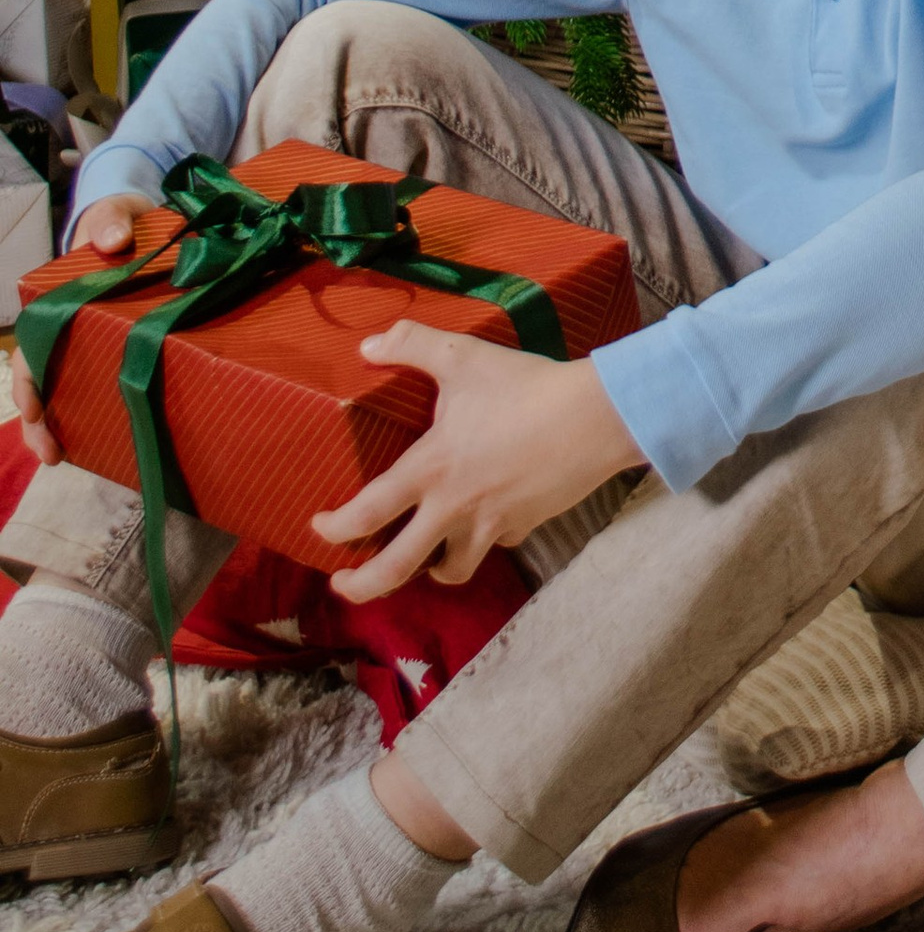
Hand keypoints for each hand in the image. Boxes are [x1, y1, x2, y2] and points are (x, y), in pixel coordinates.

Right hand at [8, 199, 146, 465]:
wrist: (143, 223)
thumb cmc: (118, 223)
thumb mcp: (113, 216)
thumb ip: (111, 222)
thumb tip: (113, 241)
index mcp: (55, 304)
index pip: (31, 348)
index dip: (29, 381)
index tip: (36, 410)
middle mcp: (66, 331)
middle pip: (41, 381)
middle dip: (39, 422)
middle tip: (51, 454)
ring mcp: (90, 345)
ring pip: (66, 391)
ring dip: (62, 427)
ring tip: (65, 459)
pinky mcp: (119, 351)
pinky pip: (103, 386)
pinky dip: (99, 416)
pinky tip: (109, 442)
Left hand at [310, 324, 644, 600]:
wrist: (596, 418)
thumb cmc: (525, 387)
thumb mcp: (463, 355)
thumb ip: (411, 344)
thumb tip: (367, 345)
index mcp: (430, 469)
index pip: (367, 513)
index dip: (334, 528)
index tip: (319, 528)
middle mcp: (453, 508)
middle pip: (396, 570)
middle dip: (363, 587)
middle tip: (344, 586)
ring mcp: (491, 525)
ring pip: (450, 571)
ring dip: (429, 571)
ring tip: (422, 561)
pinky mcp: (524, 526)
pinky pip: (494, 546)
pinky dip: (482, 542)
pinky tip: (484, 525)